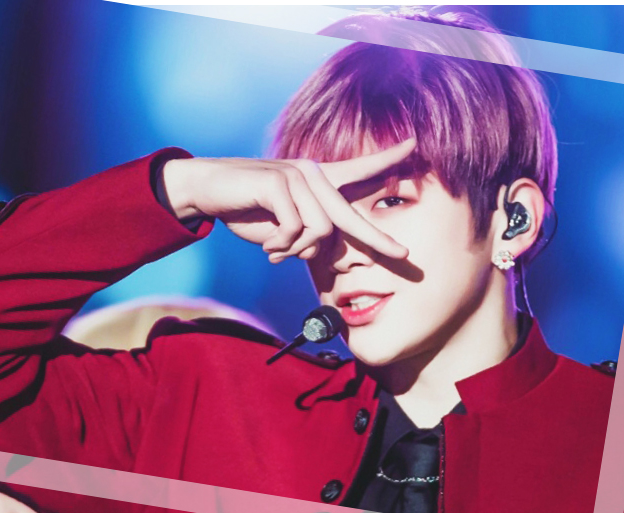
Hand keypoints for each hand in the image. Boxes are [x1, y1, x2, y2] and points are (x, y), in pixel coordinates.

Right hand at [162, 139, 415, 262]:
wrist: (209, 190)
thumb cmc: (248, 209)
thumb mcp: (284, 228)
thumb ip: (308, 236)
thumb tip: (328, 256)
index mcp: (318, 180)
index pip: (359, 167)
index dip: (388, 157)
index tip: (415, 144)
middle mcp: (313, 173)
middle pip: (350, 215)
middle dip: (378, 240)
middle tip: (405, 257)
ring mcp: (297, 175)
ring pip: (320, 231)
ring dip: (297, 251)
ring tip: (278, 252)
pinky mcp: (279, 181)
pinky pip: (295, 228)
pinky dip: (282, 246)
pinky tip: (269, 248)